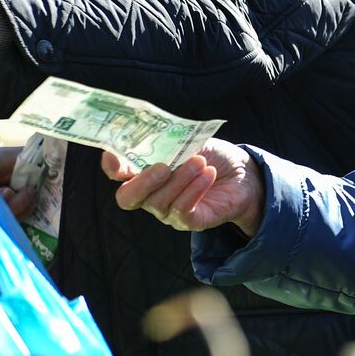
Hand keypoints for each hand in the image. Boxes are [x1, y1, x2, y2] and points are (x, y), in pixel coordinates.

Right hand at [102, 138, 264, 235]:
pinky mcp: (188, 221)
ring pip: (158, 202)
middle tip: (164, 167)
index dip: (112, 166)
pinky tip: (207, 175)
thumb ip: (169, 141)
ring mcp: (167, 211)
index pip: (118, 174)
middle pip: (128, 198)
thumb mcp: (190, 142)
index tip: (112, 156)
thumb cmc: (211, 156)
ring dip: (180, 179)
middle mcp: (150, 194)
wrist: (242, 174)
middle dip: (142, 182)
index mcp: (145, 172)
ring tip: (200, 162)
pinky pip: (182, 210)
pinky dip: (194, 189)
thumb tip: (153, 134)